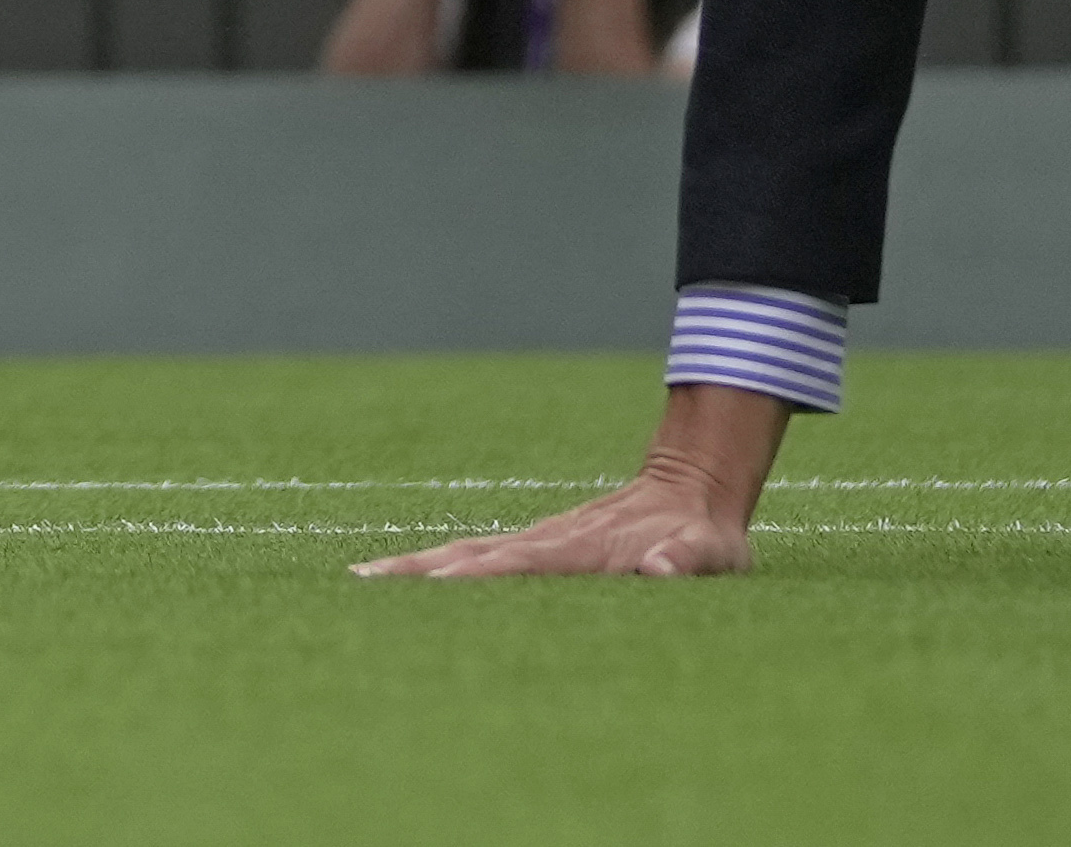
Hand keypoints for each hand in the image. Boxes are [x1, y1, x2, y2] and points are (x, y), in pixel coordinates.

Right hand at [365, 463, 761, 579]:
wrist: (694, 485)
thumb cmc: (705, 535)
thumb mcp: (712, 553)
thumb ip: (687, 561)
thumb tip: (658, 571)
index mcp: (581, 549)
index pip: (516, 564)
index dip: (472, 575)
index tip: (427, 585)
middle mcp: (548, 541)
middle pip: (470, 554)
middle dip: (417, 568)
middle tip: (358, 582)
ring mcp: (540, 541)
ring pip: (467, 553)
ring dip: (417, 567)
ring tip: (363, 579)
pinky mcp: (541, 548)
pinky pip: (481, 558)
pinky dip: (441, 568)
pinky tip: (416, 580)